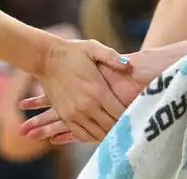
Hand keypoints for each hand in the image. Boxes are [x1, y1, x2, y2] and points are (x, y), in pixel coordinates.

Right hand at [19, 56, 147, 143]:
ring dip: (109, 136)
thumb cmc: (73, 52)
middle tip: (133, 129)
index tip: (140, 117)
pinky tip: (101, 134)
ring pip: (97, 134)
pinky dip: (92, 137)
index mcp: (98, 91)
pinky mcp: (65, 116)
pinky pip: (81, 134)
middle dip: (123, 129)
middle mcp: (87, 106)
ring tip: (119, 134)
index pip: (121, 113)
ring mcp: (74, 114)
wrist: (46, 58)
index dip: (132, 117)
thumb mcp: (94, 48)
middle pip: (111, 127)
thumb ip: (113, 58)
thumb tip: (129, 67)